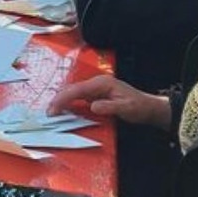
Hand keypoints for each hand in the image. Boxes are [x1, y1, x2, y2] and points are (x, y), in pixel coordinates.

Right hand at [50, 75, 170, 127]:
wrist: (148, 108)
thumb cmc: (139, 107)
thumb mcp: (126, 108)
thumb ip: (109, 107)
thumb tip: (92, 106)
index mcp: (102, 83)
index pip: (77, 89)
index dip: (63, 98)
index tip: (53, 109)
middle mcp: (96, 84)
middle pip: (72, 89)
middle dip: (58, 100)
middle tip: (48, 113)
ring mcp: (95, 89)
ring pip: (73, 93)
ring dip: (61, 102)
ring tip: (52, 113)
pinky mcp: (95, 96)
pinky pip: (78, 98)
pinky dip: (68, 104)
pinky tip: (63, 111)